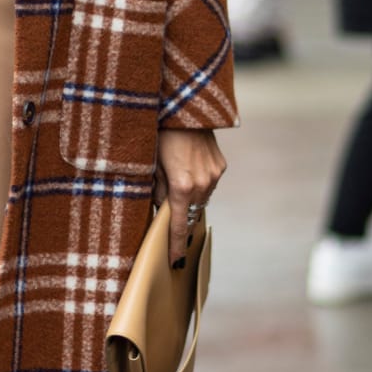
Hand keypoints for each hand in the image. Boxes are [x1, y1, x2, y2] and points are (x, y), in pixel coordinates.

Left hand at [154, 128, 226, 266]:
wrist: (185, 109)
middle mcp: (202, 184)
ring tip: (177, 185)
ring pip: (201, 199)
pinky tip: (188, 170)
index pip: (180, 225)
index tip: (175, 261)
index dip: (176, 245)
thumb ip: (155, 191)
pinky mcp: (220, 166)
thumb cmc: (160, 135)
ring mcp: (214, 175)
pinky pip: (209, 183)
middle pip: (192, 214)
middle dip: (182, 219)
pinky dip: (199, 184)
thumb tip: (159, 210)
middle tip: (170, 220)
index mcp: (181, 187)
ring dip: (190, 200)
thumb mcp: (151, 165)